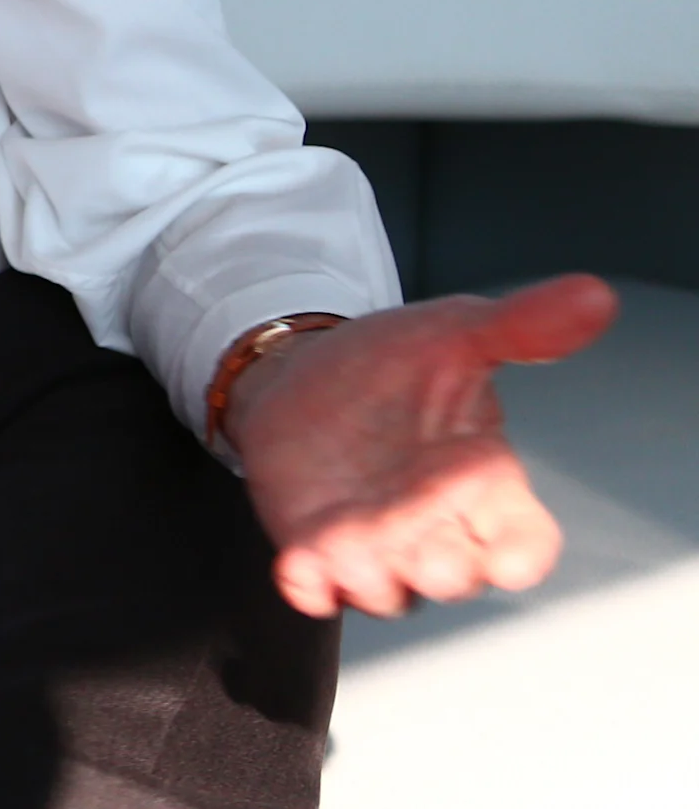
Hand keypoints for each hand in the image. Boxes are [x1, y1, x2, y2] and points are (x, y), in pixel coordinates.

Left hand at [231, 273, 618, 617]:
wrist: (300, 370)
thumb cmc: (389, 362)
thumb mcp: (454, 333)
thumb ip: (521, 327)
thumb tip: (591, 297)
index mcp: (486, 487)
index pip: (526, 545)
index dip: (518, 549)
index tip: (497, 519)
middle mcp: (437, 527)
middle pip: (456, 577)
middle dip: (439, 563)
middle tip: (416, 527)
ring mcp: (377, 545)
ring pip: (390, 592)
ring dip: (369, 574)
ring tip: (345, 537)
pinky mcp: (318, 548)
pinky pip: (321, 591)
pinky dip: (311, 587)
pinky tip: (297, 565)